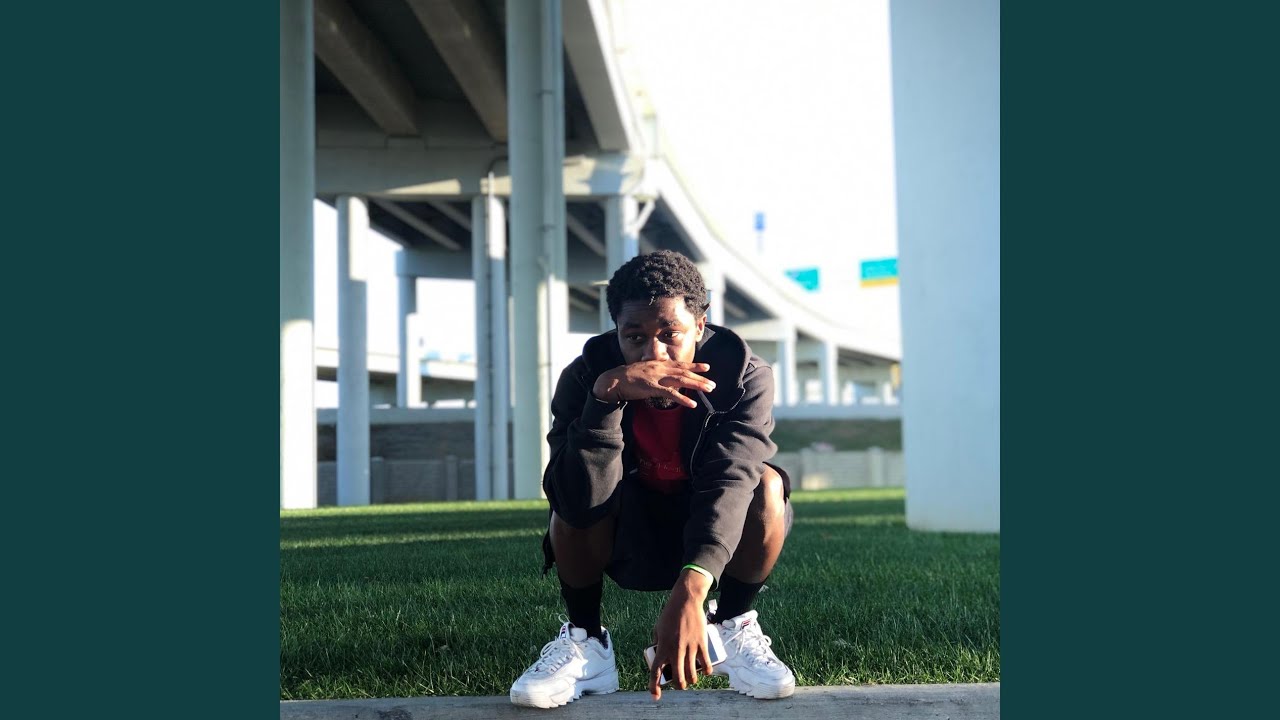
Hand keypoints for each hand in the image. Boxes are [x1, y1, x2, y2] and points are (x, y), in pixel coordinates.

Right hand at [593, 361, 714, 409]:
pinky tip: (692, 404)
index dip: (694, 366)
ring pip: (681, 381)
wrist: (614, 380)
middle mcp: (660, 368)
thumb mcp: (645, 370)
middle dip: (700, 378)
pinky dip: (682, 399)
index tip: (707, 367)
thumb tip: (664, 373)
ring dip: (696, 385)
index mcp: (659, 365)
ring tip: (708, 390)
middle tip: (713, 384)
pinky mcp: (652, 387)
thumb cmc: (628, 377)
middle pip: (684, 372)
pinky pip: (670, 394)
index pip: (680, 364)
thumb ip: (656, 370)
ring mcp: (657, 377)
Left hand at [648, 570, 712, 699]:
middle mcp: (676, 650)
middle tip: (680, 685)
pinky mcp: (701, 643)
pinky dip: (707, 671)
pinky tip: (706, 672)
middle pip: (677, 678)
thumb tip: (660, 653)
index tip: (655, 695)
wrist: (686, 601)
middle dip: (679, 686)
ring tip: (692, 680)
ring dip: (692, 680)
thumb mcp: (658, 628)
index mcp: (662, 647)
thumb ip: (657, 642)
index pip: (656, 671)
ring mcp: (690, 647)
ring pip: (692, 673)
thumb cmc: (670, 614)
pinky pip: (706, 663)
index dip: (654, 686)